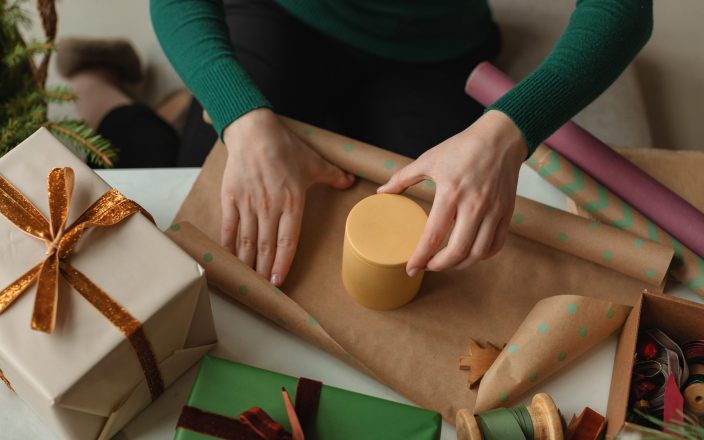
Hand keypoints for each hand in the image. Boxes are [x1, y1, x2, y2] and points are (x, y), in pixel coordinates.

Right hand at [221, 108, 353, 284]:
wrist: (254, 132)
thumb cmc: (285, 147)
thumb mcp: (315, 162)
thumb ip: (334, 176)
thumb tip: (352, 181)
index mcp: (292, 203)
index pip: (287, 241)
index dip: (283, 264)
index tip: (279, 282)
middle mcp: (269, 208)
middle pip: (266, 247)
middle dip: (264, 270)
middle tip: (263, 288)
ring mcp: (248, 204)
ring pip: (247, 241)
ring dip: (247, 263)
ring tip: (247, 280)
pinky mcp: (231, 199)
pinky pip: (229, 227)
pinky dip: (228, 245)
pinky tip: (228, 260)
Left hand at [377, 110, 526, 274]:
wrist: (500, 138)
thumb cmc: (461, 148)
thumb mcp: (428, 159)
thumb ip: (403, 178)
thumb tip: (381, 192)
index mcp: (451, 193)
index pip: (433, 235)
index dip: (420, 257)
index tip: (411, 268)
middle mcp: (475, 205)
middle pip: (458, 251)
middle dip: (439, 265)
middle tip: (427, 266)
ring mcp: (493, 211)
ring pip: (478, 253)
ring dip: (460, 265)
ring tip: (445, 262)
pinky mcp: (507, 212)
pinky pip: (495, 245)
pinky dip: (482, 256)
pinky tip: (469, 254)